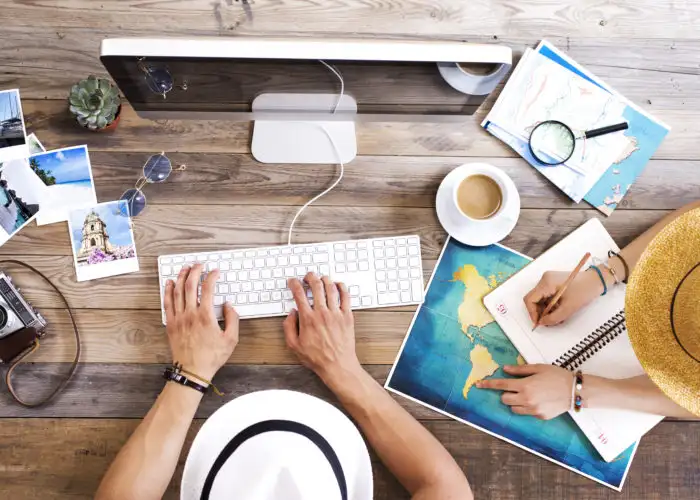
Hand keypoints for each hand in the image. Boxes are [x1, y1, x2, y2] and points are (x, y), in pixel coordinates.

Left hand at [163, 264, 238, 379]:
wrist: (192, 371)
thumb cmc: (211, 357)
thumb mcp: (231, 339)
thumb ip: (232, 319)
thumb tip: (228, 306)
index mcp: (205, 316)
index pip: (208, 289)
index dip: (212, 277)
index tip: (215, 272)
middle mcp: (190, 314)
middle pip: (190, 285)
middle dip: (195, 271)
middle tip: (199, 265)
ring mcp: (178, 318)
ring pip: (177, 291)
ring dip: (182, 277)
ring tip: (185, 268)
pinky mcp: (171, 324)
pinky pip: (167, 303)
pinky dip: (168, 291)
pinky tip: (170, 284)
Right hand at [283, 273, 361, 389]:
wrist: (337, 365)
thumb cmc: (317, 358)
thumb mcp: (294, 346)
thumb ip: (288, 327)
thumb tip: (291, 313)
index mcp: (307, 319)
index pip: (299, 294)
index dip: (294, 284)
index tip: (293, 282)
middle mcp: (322, 313)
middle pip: (316, 286)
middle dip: (310, 277)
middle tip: (308, 276)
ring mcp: (336, 314)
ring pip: (331, 288)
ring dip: (325, 279)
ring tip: (321, 278)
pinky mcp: (347, 316)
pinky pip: (346, 296)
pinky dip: (341, 287)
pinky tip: (338, 285)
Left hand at [476, 364, 573, 419]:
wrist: (575, 391)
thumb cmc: (557, 376)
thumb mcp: (538, 368)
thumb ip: (519, 370)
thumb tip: (505, 369)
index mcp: (525, 385)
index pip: (501, 385)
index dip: (488, 384)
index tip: (479, 384)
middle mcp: (527, 399)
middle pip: (505, 399)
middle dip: (506, 394)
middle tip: (516, 388)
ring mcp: (533, 409)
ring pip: (514, 408)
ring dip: (515, 402)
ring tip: (528, 394)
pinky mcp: (540, 416)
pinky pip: (526, 413)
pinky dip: (527, 407)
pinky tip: (538, 400)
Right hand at [524, 269, 602, 325]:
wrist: (596, 280)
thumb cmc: (585, 290)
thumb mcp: (569, 307)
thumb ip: (554, 318)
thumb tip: (542, 323)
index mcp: (547, 283)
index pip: (530, 299)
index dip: (532, 313)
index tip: (539, 322)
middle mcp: (545, 279)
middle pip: (534, 299)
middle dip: (540, 312)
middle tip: (548, 321)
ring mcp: (548, 280)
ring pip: (540, 298)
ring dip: (546, 309)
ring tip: (557, 316)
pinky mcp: (553, 282)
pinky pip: (546, 295)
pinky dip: (550, 304)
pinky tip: (559, 309)